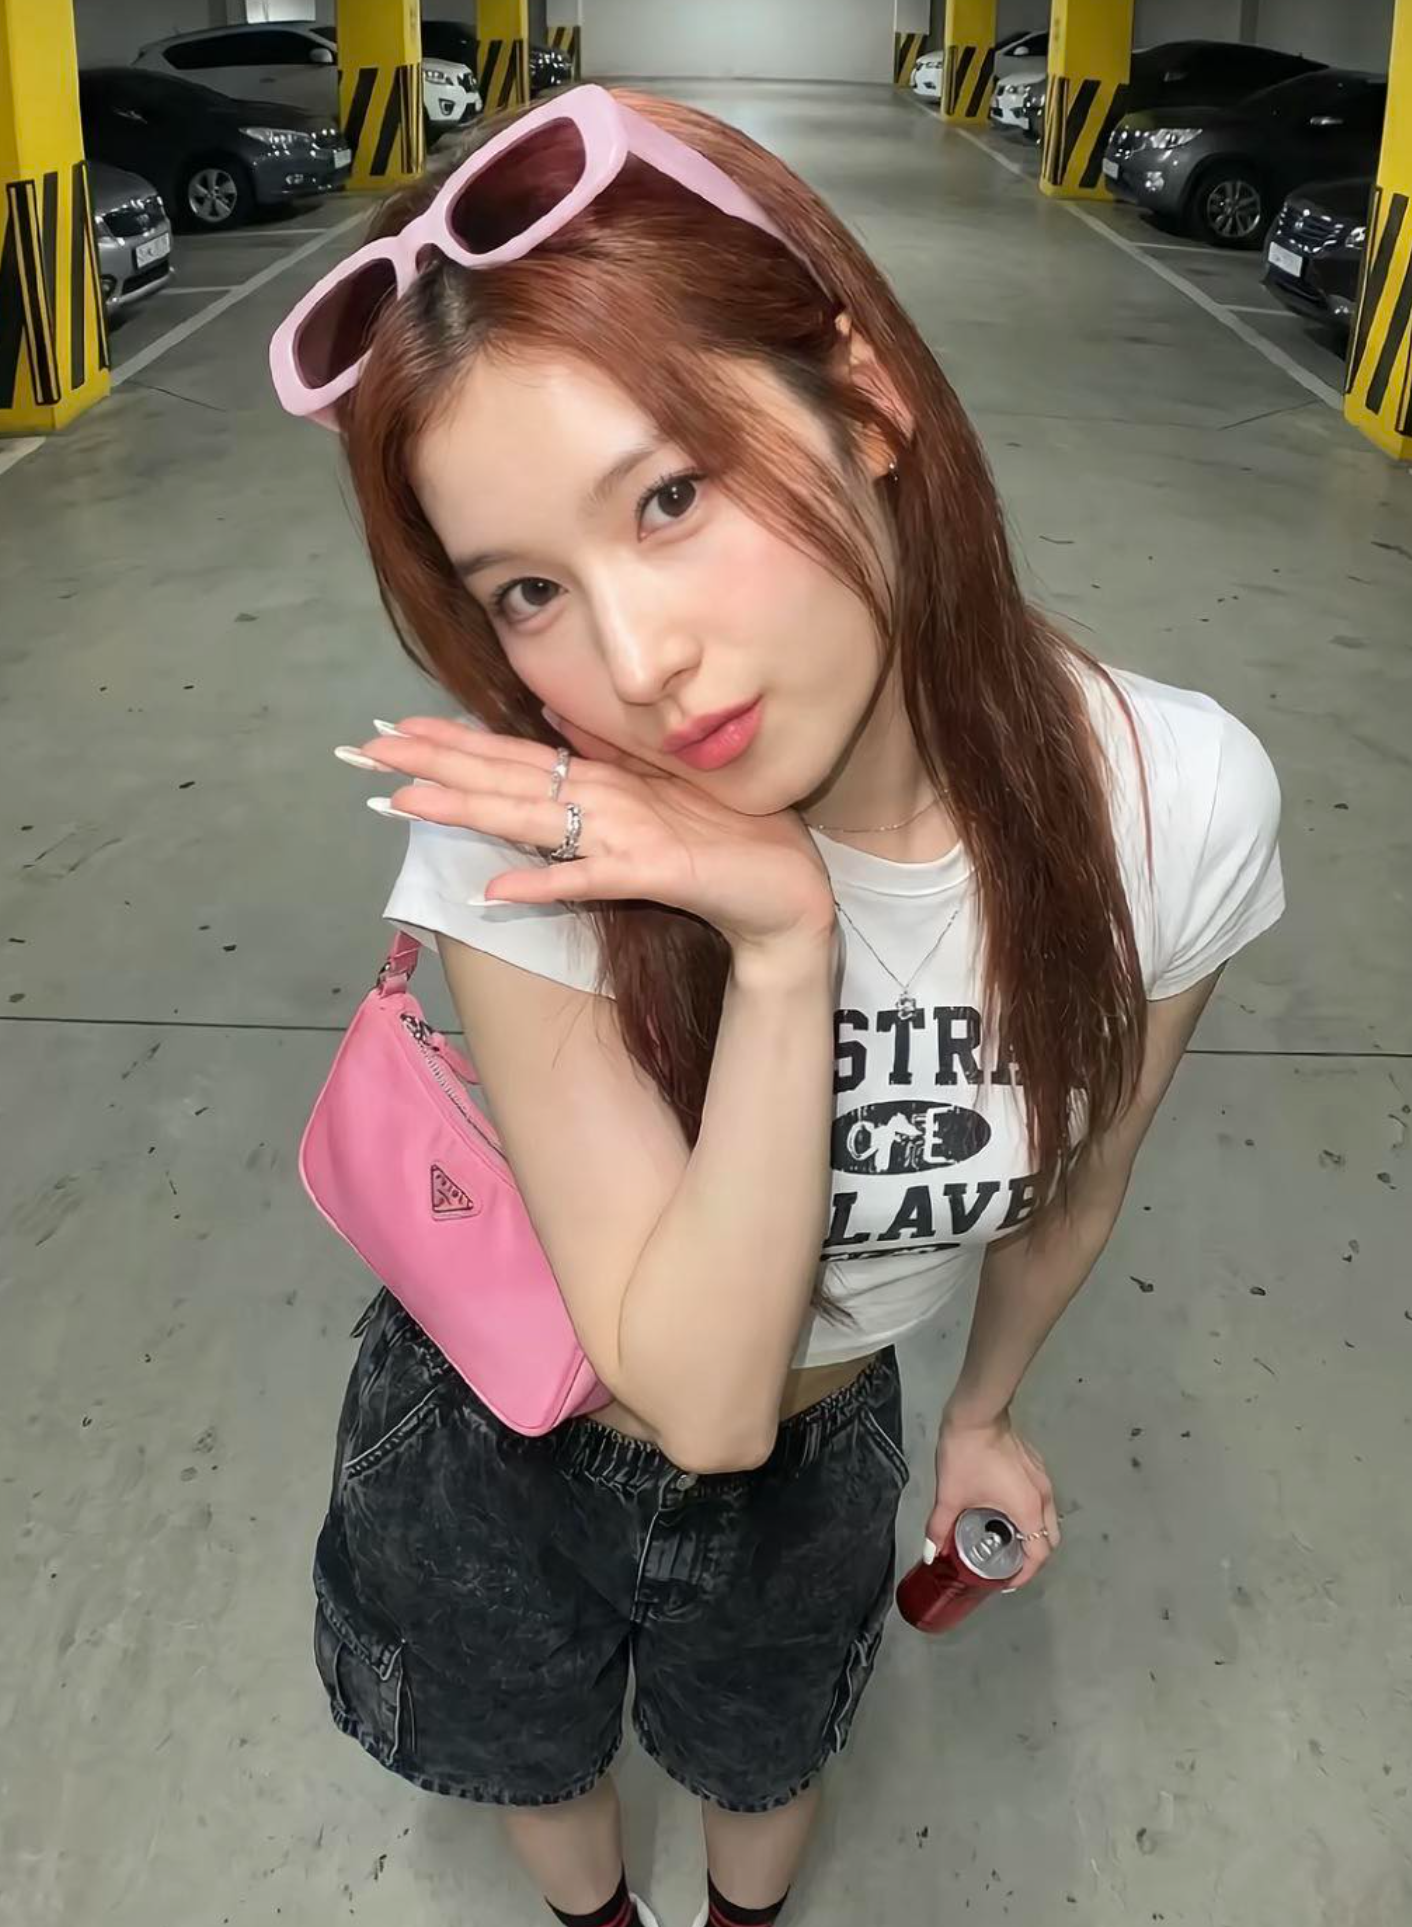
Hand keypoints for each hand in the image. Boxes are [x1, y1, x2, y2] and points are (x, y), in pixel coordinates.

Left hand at [351, 711, 837, 954]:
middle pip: (506, 775)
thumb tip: (554, 724)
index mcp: (605, 778)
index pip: (513, 754)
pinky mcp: (653, 873)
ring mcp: (628, 832)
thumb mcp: (658, 797)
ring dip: (468, 806)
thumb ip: (609, 759)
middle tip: (363, 750)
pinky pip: (588, 879)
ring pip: (533, 815)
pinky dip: (543, 883)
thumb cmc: (726, 843)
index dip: (450, 741)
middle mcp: (608, 796)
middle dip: (433, 761)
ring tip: (404, 801)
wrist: (787, 894)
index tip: (390, 731)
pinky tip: (494, 890)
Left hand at [925, 1410, 1059, 1591]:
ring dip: (1033, 1533)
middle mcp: (1043, 1498)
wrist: (977, 1414)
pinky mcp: (1037, 1465)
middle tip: (1007, 1562)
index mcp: (1028, 1510)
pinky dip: (1031, 1513)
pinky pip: (1042, 1499)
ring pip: (1048, 1518)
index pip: (1039, 1554)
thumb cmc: (966, 1456)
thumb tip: (929, 1555)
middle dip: (1033, 1557)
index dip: (1025, 1574)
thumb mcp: (950, 1495)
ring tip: (1005, 1538)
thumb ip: (939, 1528)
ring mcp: (1044, 1479)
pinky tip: (1006, 1509)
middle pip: (1050, 1539)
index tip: (1007, 1582)